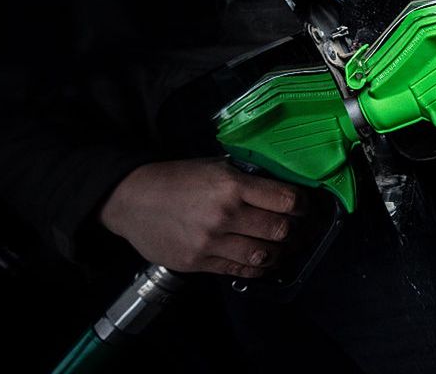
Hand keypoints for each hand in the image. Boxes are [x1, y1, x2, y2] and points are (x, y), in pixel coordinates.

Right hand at [100, 157, 306, 277]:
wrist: (132, 199)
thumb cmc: (177, 179)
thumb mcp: (215, 166)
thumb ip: (247, 179)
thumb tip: (281, 189)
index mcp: (231, 185)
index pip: (286, 200)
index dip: (302, 205)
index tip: (303, 207)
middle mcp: (225, 214)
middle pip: (280, 230)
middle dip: (294, 231)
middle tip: (297, 229)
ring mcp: (211, 241)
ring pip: (264, 255)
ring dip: (279, 253)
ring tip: (282, 247)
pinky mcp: (199, 262)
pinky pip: (239, 270)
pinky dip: (257, 267)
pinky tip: (261, 260)